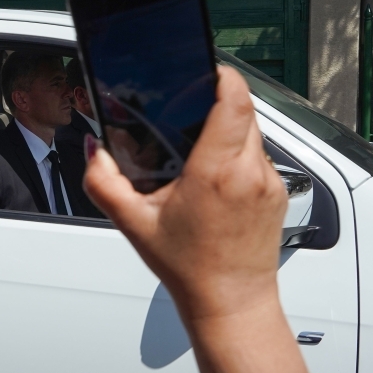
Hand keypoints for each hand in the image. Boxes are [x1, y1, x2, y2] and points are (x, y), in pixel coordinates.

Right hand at [85, 66, 284, 320]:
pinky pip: (260, 155)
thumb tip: (94, 150)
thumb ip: (104, 183)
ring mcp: (270, 182)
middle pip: (244, 110)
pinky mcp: (279, 193)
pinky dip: (239, 151)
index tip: (203, 69)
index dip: (221, 76)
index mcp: (216, 172)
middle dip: (218, 100)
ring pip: (254, 131)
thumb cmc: (188, 268)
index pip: (234, 101)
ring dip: (229, 126)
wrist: (232, 303)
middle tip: (188, 105)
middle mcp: (250, 172)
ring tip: (197, 142)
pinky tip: (214, 171)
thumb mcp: (134, 224)